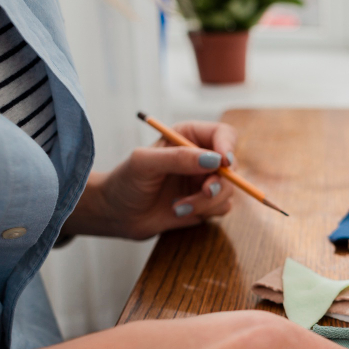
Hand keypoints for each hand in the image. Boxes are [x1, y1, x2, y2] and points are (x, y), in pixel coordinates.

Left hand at [64, 121, 238, 239]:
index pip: (223, 134)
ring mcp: (205, 181)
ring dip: (206, 202)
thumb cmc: (126, 182)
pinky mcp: (206, 203)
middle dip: (218, 182)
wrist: (116, 214)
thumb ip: (178, 158)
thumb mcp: (144, 163)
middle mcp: (201, 158)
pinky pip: (222, 208)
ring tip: (177, 206)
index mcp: (188, 137)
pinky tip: (179, 211)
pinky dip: (204, 212)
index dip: (228, 147)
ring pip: (228, 190)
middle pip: (232, 166)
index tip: (224, 163)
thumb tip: (214, 160)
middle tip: (204, 191)